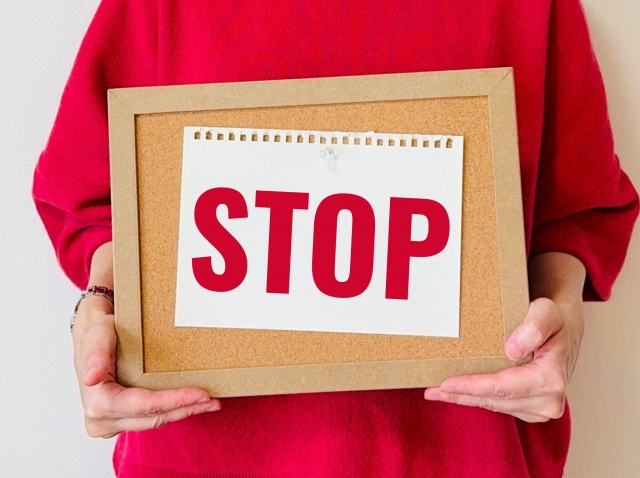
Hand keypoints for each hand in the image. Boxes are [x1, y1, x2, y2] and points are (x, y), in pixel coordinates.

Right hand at [73, 295, 220, 437]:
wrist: (89, 331)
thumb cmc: (96, 329)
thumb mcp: (98, 333)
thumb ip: (96, 354)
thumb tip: (92, 378)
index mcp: (96, 402)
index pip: (143, 406)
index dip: (174, 401)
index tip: (202, 394)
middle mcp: (100, 420)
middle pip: (152, 418)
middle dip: (185, 408)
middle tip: (214, 400)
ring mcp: (109, 424)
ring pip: (154, 422)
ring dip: (182, 412)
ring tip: (209, 402)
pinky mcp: (119, 420)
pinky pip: (150, 419)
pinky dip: (171, 410)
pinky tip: (191, 402)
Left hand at [424, 295, 582, 422]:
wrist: (563, 330)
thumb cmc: (553, 319)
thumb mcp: (546, 311)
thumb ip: (534, 326)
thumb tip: (513, 351)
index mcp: (552, 378)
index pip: (503, 387)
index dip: (473, 386)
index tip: (446, 384)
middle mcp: (549, 400)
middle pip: (495, 400)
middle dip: (462, 395)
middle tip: (431, 391)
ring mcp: (541, 408)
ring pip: (494, 405)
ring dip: (466, 399)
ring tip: (437, 392)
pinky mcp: (532, 409)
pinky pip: (498, 405)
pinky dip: (477, 398)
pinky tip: (457, 393)